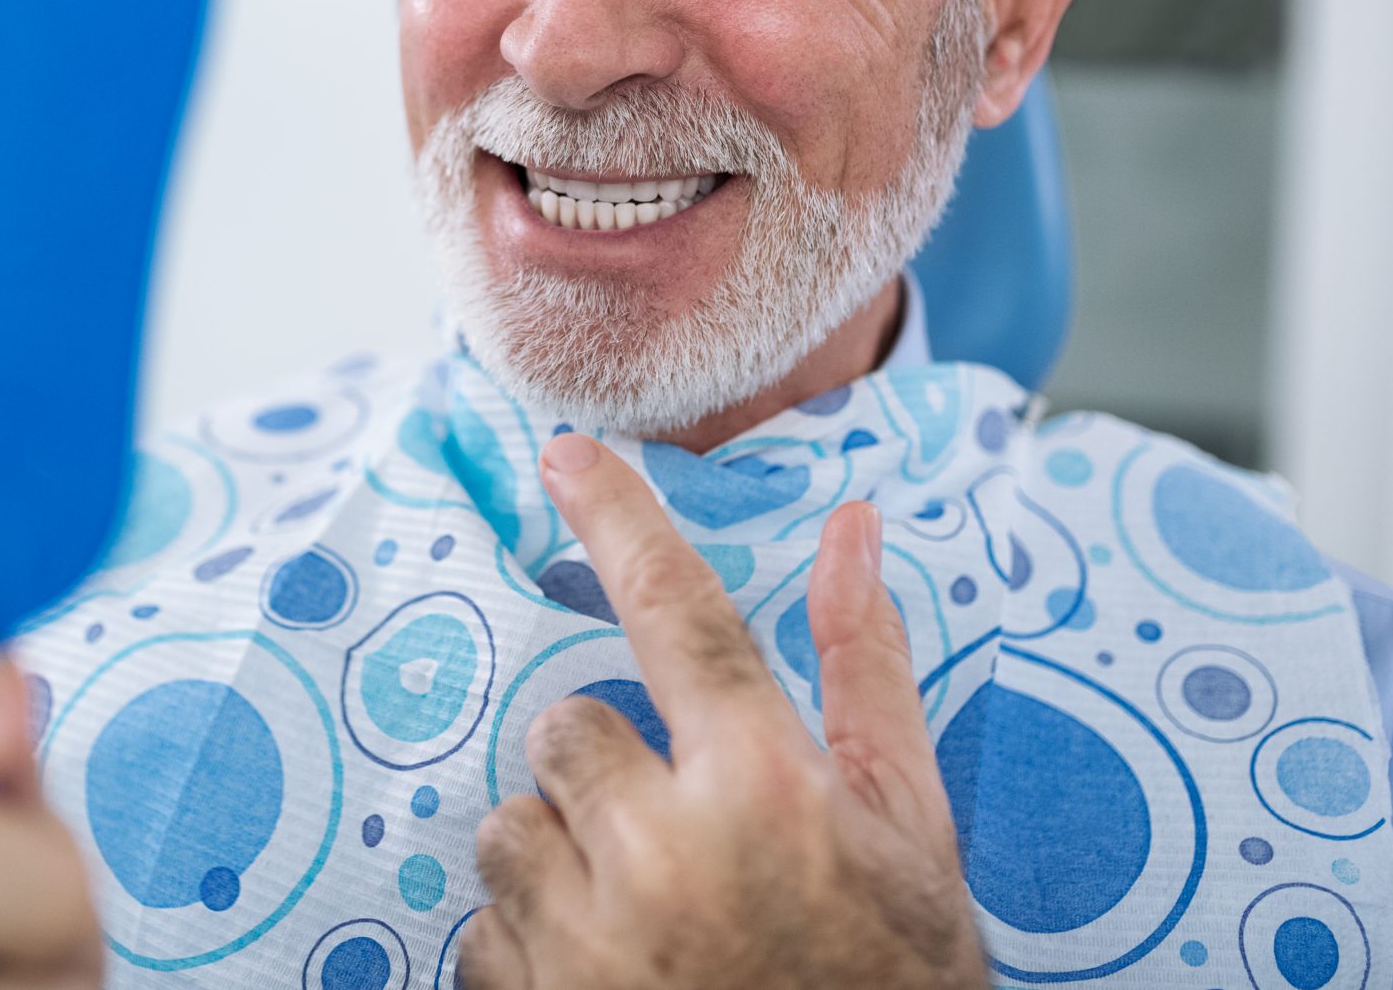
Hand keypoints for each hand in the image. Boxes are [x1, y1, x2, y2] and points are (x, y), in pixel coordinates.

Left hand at [461, 434, 986, 989]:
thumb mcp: (908, 830)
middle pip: (564, 731)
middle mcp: (667, 852)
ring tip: (647, 920)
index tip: (568, 455)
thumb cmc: (894, 979)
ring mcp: (591, 940)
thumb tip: (851, 528)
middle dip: (605, 771)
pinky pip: (483, 931)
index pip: (679, 612)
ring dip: (560, 861)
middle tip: (676, 837)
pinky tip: (613, 982)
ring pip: (508, 828)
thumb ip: (865, 671)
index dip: (620, 518)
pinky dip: (532, 949)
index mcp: (766, 789)